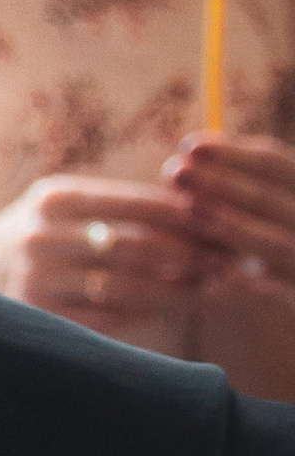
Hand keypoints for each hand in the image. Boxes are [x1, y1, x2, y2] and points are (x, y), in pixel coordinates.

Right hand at [0, 171, 205, 331]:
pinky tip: (170, 310)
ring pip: (128, 287)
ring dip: (177, 290)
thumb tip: (194, 207)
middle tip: (228, 264)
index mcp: (54, 197)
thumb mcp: (61, 206)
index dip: (189, 216)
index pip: (140, 203)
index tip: (224, 225)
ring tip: (208, 289)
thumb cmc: (32, 238)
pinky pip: (108, 319)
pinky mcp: (40, 319)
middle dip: (192, 256)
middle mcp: (42, 236)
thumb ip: (117, 205)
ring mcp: (38, 280)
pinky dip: (147, 315)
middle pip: (139, 246)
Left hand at [166, 131, 294, 286]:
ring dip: (235, 226)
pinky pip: (275, 295)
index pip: (275, 164)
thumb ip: (221, 182)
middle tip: (177, 172)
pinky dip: (245, 284)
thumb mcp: (239, 207)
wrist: (267, 310)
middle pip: (271, 201)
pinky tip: (209, 276)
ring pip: (277, 244)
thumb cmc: (244, 241)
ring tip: (191, 211)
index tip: (188, 146)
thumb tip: (186, 156)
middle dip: (223, 184)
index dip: (232, 154)